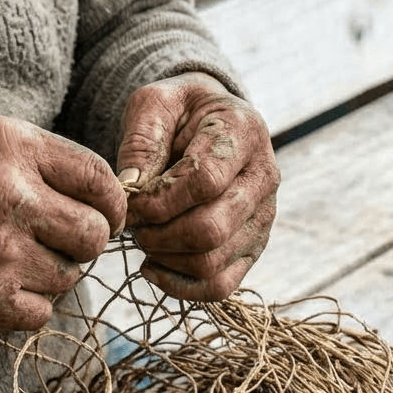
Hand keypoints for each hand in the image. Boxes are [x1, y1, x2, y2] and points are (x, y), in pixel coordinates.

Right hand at [0, 115, 125, 329]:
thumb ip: (38, 158)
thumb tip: (99, 193)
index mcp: (13, 147)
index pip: (100, 180)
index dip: (114, 202)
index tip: (106, 212)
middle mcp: (12, 198)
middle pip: (95, 235)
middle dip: (87, 240)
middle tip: (63, 239)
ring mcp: (0, 252)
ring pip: (70, 277)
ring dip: (54, 271)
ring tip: (20, 257)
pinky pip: (42, 313)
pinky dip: (32, 304)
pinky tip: (7, 285)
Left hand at [116, 73, 278, 300]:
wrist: (210, 127)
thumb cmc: (179, 115)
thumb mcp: (155, 105)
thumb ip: (141, 141)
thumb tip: (129, 187)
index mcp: (244, 132)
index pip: (205, 182)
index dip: (158, 201)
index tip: (128, 201)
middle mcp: (264, 178)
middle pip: (210, 230)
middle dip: (157, 234)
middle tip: (133, 224)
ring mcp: (263, 219)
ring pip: (211, 263)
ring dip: (164, 258)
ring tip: (144, 237)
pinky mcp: (252, 249)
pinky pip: (218, 286)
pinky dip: (178, 286)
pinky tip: (153, 265)